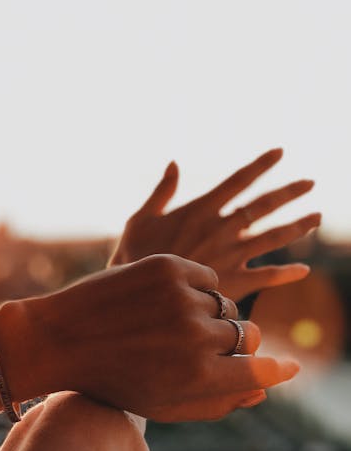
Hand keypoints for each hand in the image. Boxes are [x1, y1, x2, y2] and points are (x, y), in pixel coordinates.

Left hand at [0, 254, 298, 421]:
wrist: (58, 339)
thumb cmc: (112, 379)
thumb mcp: (163, 406)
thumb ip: (217, 403)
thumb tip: (264, 389)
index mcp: (199, 376)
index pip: (261, 370)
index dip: (278, 369)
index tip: (289, 366)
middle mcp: (198, 335)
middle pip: (246, 333)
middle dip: (232, 342)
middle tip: (202, 344)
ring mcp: (183, 296)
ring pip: (224, 303)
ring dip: (207, 315)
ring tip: (169, 325)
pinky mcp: (167, 266)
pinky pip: (206, 277)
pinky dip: (195, 289)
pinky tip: (164, 301)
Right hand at [110, 148, 320, 300]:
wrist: (139, 297)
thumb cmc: (134, 256)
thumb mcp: (140, 219)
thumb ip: (162, 191)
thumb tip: (174, 163)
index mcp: (200, 210)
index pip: (237, 180)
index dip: (261, 165)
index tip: (280, 152)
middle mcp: (221, 229)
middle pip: (263, 206)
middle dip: (289, 192)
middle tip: (310, 183)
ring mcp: (230, 255)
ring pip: (273, 237)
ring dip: (297, 226)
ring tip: (316, 218)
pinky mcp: (233, 282)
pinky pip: (267, 276)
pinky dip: (286, 273)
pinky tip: (303, 270)